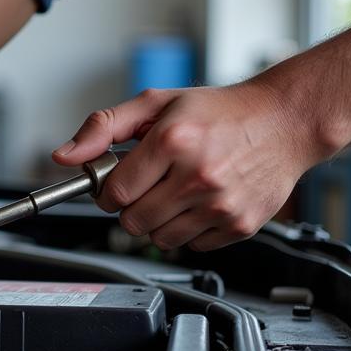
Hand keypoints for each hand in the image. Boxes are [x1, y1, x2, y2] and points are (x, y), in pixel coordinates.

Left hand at [52, 76, 322, 250]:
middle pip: (132, 221)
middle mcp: (198, 175)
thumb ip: (103, 127)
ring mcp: (221, 204)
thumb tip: (64, 155)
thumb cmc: (220, 112)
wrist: (285, 120)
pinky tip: (201, 202)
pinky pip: (192, 245)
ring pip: (159, 238)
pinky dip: (190, 229)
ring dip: (159, 220)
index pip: (114, 193)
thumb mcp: (155, 104)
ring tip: (176, 191)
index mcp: (173, 141)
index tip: (118, 182)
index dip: (109, 190)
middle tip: (150, 184)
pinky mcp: (240, 224)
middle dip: (132, 205)